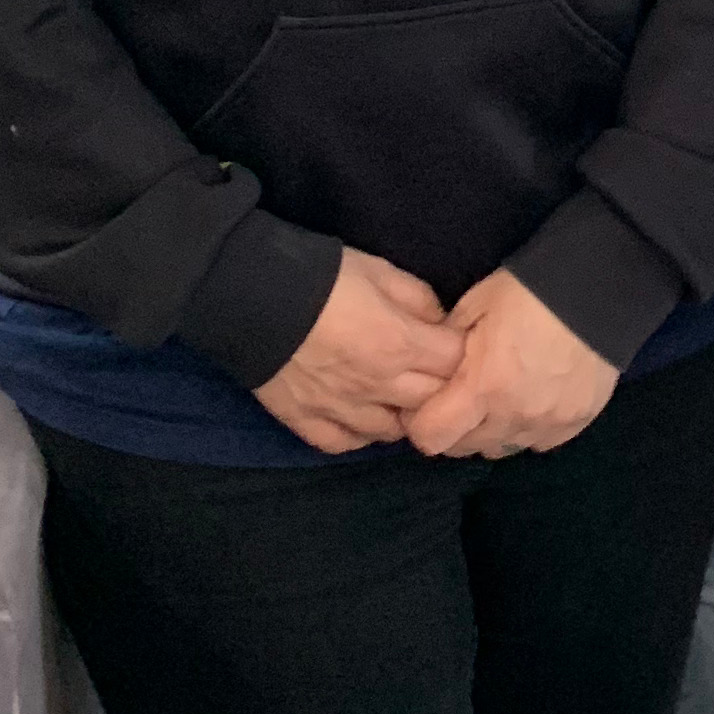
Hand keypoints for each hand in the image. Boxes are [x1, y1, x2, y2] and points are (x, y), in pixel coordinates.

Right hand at [255, 249, 464, 455]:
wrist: (252, 295)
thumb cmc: (322, 277)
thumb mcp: (380, 270)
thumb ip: (418, 298)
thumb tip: (440, 322)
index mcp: (400, 344)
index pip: (456, 364)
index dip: (461, 353)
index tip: (453, 343)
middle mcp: (379, 386)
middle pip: (432, 403)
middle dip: (440, 387)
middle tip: (430, 371)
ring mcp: (343, 410)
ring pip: (393, 431)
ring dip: (402, 415)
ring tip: (396, 396)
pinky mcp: (308, 422)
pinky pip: (345, 443)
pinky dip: (359, 434)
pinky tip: (360, 416)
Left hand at [402, 267, 620, 459]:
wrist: (601, 286)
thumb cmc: (530, 290)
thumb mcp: (474, 306)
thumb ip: (446, 346)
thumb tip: (431, 368)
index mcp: (483, 386)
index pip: (431, 438)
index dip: (420, 423)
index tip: (424, 404)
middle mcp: (514, 415)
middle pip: (464, 448)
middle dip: (454, 427)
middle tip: (460, 396)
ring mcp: (549, 423)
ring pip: (501, 449)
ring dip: (491, 430)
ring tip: (498, 398)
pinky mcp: (577, 422)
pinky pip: (538, 442)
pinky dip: (528, 428)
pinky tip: (531, 400)